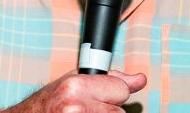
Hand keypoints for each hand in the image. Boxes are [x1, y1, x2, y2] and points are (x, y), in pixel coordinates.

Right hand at [6, 69, 146, 111]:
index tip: (99, 95)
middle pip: (119, 111)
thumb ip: (110, 80)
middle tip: (86, 108)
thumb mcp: (76, 82)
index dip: (112, 93)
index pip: (122, 90)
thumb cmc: (49, 103)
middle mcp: (76, 107)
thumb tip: (140, 79)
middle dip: (107, 109)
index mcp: (76, 86)